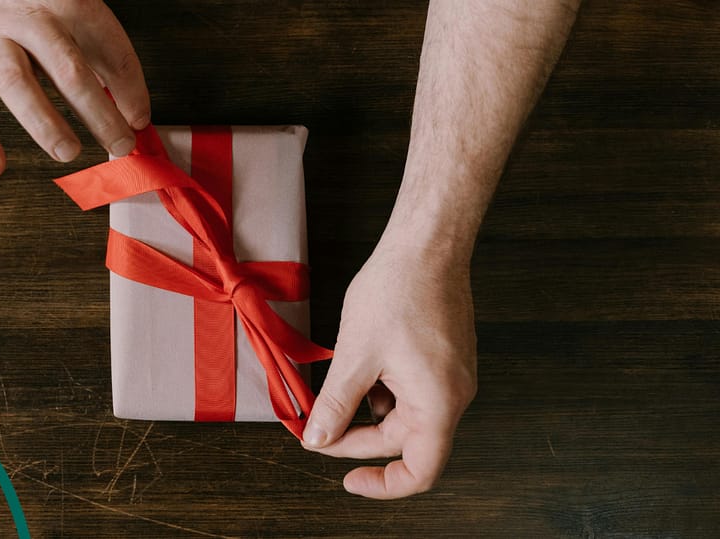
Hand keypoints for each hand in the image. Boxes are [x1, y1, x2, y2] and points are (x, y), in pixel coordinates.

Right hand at [0, 0, 149, 175]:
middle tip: (120, 144)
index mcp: (67, 2)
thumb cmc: (32, 5)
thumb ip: (105, 58)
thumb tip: (134, 114)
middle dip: (99, 113)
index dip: (130, 87)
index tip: (139, 121)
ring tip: (69, 152)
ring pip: (17, 84)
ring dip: (45, 124)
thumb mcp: (74, 14)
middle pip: (68, 68)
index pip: (108, 46)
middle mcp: (29, 18)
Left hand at [302, 232, 477, 498]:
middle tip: (317, 426)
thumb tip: (318, 439)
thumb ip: (335, 404)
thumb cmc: (399, 290)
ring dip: (367, 410)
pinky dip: (380, 389)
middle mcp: (454, 395)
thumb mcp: (355, 355)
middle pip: (404, 441)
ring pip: (404, 414)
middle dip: (357, 437)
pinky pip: (411, 391)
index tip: (348, 479)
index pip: (419, 471)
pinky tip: (358, 367)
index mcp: (438, 404)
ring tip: (336, 388)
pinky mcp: (444, 359)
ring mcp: (452, 376)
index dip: (383, 484)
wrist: (427, 244)